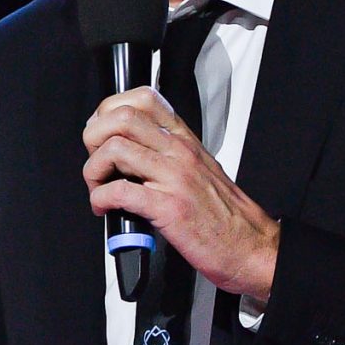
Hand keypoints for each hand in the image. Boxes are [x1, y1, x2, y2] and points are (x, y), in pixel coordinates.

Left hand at [83, 87, 278, 299]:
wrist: (251, 246)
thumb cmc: (224, 214)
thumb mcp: (198, 170)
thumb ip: (167, 155)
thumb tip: (128, 151)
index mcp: (184, 141)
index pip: (142, 99)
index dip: (109, 112)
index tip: (102, 135)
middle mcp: (179, 152)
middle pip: (120, 117)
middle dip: (93, 139)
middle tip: (96, 163)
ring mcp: (175, 178)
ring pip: (114, 149)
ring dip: (93, 171)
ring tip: (98, 189)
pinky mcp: (169, 208)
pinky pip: (120, 191)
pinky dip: (101, 199)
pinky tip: (106, 209)